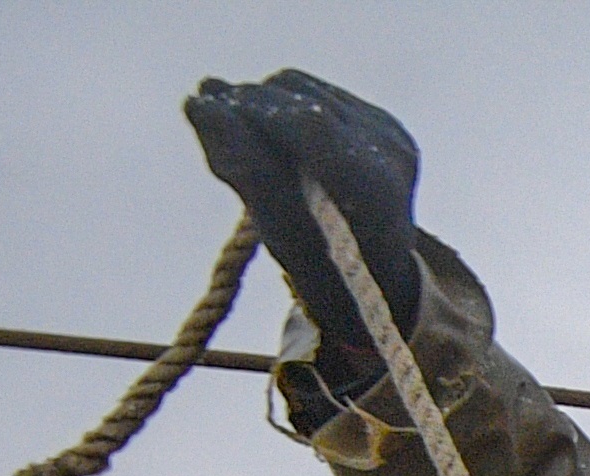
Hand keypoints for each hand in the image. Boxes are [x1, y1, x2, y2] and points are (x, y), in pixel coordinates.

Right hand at [183, 72, 422, 349]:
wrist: (379, 275)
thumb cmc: (326, 270)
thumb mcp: (282, 235)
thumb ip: (244, 171)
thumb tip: (197, 105)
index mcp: (377, 192)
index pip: (309, 125)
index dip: (252, 110)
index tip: (203, 107)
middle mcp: (391, 153)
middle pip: (299, 101)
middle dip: (246, 105)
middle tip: (207, 114)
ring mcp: (389, 132)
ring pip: (296, 86)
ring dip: (257, 102)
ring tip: (237, 131)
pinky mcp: (378, 119)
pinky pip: (309, 87)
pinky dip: (275, 102)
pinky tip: (265, 129)